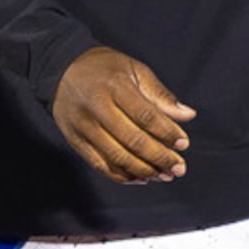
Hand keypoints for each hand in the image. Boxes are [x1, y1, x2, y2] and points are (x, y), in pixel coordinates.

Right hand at [53, 47, 193, 183]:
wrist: (60, 70)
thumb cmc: (105, 69)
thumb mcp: (134, 70)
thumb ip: (160, 95)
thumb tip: (188, 115)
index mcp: (115, 86)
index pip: (145, 115)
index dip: (166, 132)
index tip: (183, 143)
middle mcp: (96, 107)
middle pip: (132, 140)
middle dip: (160, 157)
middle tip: (179, 168)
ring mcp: (83, 126)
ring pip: (117, 157)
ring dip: (144, 171)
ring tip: (164, 176)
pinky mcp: (75, 140)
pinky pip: (100, 165)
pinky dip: (122, 176)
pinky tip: (141, 178)